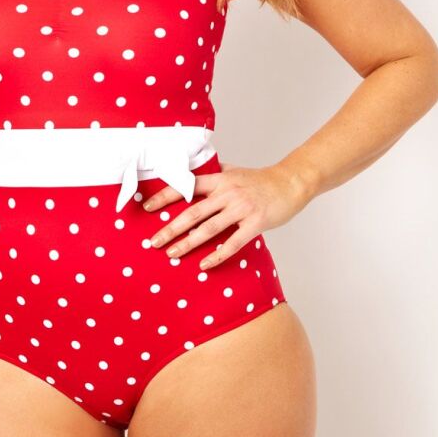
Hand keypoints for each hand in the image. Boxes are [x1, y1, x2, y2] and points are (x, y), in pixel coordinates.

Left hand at [143, 162, 307, 269]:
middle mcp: (227, 192)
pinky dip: (217, 255)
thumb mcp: (233, 172)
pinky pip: (233, 243)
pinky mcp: (255, 223)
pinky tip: (204, 265)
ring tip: (172, 254)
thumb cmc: (260, 180)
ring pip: (208, 229)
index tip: (147, 207)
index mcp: (219, 179)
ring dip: (188, 243)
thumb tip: (190, 175)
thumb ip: (213, 175)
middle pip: (192, 212)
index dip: (165, 196)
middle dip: (171, 228)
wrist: (290, 183)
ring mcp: (241, 208)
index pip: (186, 186)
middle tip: (153, 241)